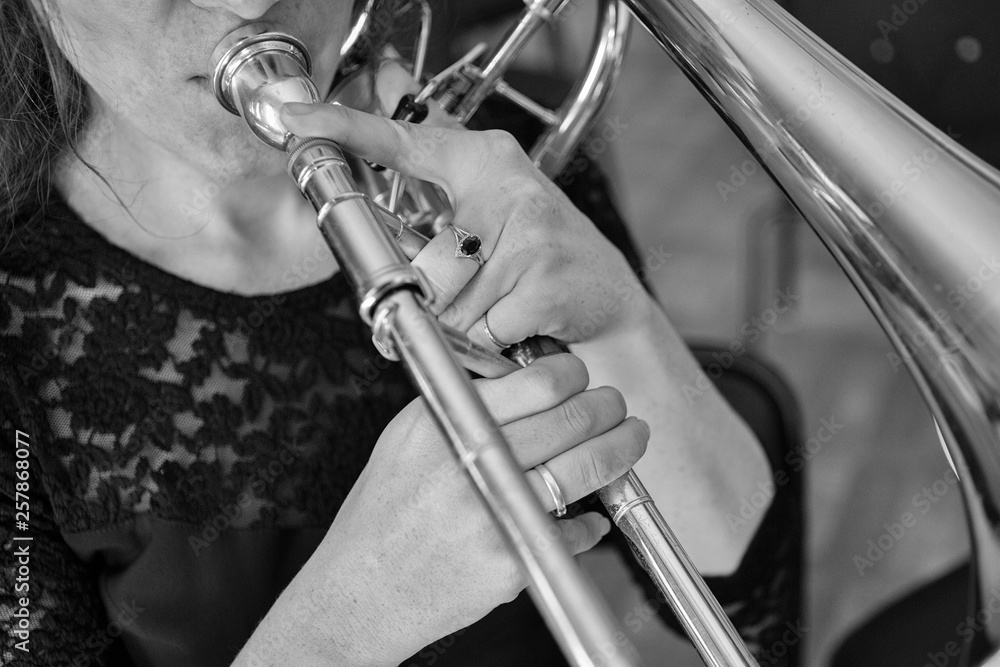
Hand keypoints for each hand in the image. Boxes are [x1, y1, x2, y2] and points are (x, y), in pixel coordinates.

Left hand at [279, 100, 653, 348]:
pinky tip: (522, 326)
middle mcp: (509, 189)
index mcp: (488, 163)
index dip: (350, 128)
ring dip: (466, 324)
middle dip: (437, 299)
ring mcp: (529, 236)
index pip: (409, 142)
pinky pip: (482, 331)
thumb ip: (441, 199)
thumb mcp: (495, 211)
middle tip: (471, 299)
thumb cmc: (543, 259)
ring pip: (450, 304)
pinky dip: (494, 343)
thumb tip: (388, 177)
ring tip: (503, 309)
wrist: (610, 299)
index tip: (301, 122)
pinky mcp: (543, 282)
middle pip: (424, 263)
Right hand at [320, 354, 647, 662]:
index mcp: (448, 419)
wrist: (359, 588)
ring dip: (620, 452)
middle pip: (573, 418)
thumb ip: (465, 405)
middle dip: (610, 407)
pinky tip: (590, 515)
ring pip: (585, 468)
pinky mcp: (511, 557)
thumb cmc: (383, 511)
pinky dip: (590, 523)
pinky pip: (574, 531)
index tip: (580, 377)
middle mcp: (473, 458)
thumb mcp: (409, 437)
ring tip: (630, 443)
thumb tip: (531, 384)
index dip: (574, 374)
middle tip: (617, 408)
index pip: (539, 381)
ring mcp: (494, 509)